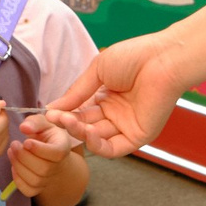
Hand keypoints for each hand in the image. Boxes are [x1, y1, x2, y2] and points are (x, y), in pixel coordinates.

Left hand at [8, 113, 79, 195]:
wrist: (49, 153)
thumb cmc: (46, 136)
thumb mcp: (43, 123)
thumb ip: (35, 122)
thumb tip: (24, 127)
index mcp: (63, 148)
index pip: (56, 153)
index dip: (40, 149)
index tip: (26, 141)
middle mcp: (58, 166)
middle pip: (43, 169)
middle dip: (24, 157)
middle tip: (14, 144)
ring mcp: (48, 179)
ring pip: (34, 180)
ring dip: (18, 166)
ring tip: (11, 152)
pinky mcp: (38, 188)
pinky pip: (28, 190)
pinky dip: (18, 179)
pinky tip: (14, 166)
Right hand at [45, 31, 193, 156]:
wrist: (162, 59)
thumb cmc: (134, 57)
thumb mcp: (97, 71)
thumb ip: (76, 92)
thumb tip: (52, 108)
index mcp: (106, 97)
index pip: (78, 112)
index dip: (61, 115)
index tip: (43, 115)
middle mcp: (114, 114)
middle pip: (84, 127)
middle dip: (66, 124)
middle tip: (49, 120)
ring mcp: (125, 126)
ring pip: (95, 139)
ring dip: (78, 132)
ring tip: (66, 121)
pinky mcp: (137, 137)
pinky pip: (112, 148)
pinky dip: (96, 144)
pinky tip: (85, 132)